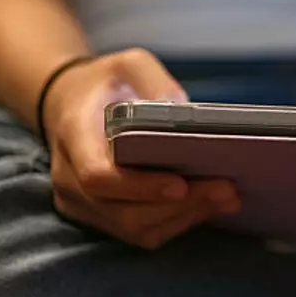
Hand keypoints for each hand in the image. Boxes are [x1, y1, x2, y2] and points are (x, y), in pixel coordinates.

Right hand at [43, 48, 240, 249]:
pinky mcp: (99, 218)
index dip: (141, 187)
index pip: (98, 176)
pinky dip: (177, 223)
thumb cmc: (105, 83)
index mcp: (73, 135)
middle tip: (226, 190)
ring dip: (184, 218)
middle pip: (124, 210)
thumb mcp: (129, 64)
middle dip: (179, 206)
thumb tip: (183, 109)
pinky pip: (139, 232)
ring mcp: (80, 203)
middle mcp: (68, 177)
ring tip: (226, 198)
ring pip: (134, 228)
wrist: (70, 105)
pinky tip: (208, 206)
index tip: (181, 183)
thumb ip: (154, 79)